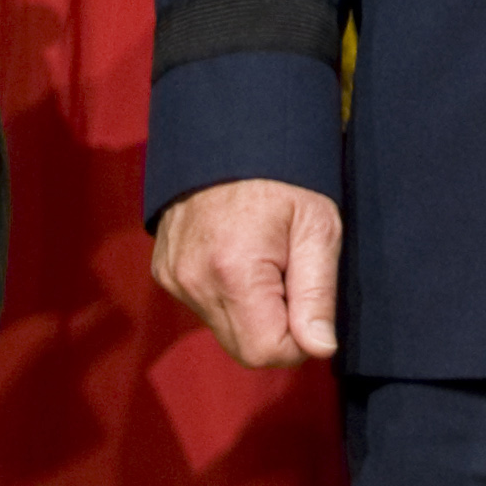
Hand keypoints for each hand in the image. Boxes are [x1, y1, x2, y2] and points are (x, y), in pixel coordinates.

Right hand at [150, 177, 342, 367]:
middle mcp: (193, 281)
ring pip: (224, 329)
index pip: (266, 352)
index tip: (310, 302)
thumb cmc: (285, 175)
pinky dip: (227, 294)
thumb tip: (320, 350)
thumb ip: (318, 293)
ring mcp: (173, 277)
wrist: (230, 132)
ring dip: (252, 310)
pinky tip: (240, 255)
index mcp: (233, 271)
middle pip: (243, 348)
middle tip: (290, 274)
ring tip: (265, 259)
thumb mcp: (318, 225)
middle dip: (276, 326)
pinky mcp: (164, 271)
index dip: (299, 340)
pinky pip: (204, 307)